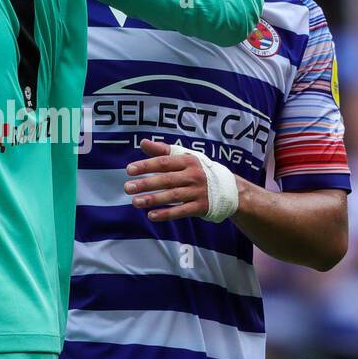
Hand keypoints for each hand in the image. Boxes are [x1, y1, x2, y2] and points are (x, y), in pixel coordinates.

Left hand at [124, 139, 238, 222]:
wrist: (229, 189)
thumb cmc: (200, 170)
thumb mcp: (185, 157)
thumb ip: (163, 150)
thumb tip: (142, 142)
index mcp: (188, 161)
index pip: (164, 162)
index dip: (146, 165)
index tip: (129, 170)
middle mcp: (193, 175)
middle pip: (166, 180)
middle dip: (146, 183)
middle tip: (127, 187)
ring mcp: (198, 192)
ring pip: (172, 196)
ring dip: (153, 199)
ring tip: (135, 202)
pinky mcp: (200, 207)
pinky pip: (181, 211)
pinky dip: (166, 214)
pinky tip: (151, 216)